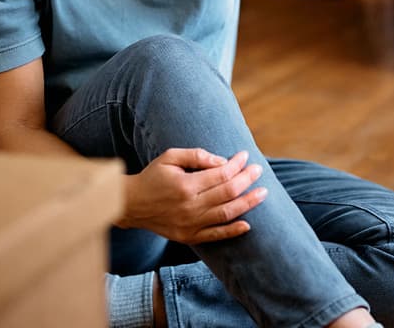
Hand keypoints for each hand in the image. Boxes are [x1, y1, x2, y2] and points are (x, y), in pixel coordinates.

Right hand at [119, 148, 267, 243]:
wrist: (131, 205)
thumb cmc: (152, 176)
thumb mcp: (170, 157)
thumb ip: (197, 155)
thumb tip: (223, 161)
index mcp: (185, 185)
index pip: (221, 174)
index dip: (236, 164)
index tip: (244, 156)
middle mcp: (190, 206)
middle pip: (228, 192)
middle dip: (247, 179)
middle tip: (258, 170)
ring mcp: (190, 224)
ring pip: (227, 214)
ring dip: (248, 203)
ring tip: (262, 193)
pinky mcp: (189, 236)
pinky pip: (216, 235)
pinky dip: (233, 231)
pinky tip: (248, 224)